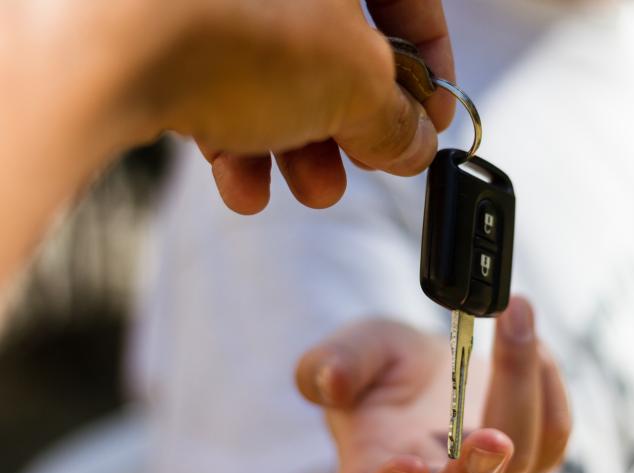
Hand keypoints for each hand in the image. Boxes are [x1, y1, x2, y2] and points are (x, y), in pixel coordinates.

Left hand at [0, 0, 453, 286]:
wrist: (97, 42)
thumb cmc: (231, 23)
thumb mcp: (354, 81)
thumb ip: (398, 117)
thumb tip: (414, 144)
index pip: (410, 0)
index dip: (430, 66)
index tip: (431, 119)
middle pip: (337, 42)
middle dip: (355, 119)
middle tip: (366, 160)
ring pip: (276, 69)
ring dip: (301, 143)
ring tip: (311, 186)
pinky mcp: (161, 28)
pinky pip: (217, 81)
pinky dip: (238, 137)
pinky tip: (245, 186)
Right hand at [296, 298, 571, 472]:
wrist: (426, 372)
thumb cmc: (382, 369)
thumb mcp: (350, 351)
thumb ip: (332, 363)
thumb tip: (331, 379)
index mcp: (374, 470)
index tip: (407, 463)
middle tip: (491, 441)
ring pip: (520, 462)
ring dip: (522, 389)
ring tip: (515, 319)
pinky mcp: (529, 457)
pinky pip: (551, 434)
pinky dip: (546, 381)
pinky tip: (527, 338)